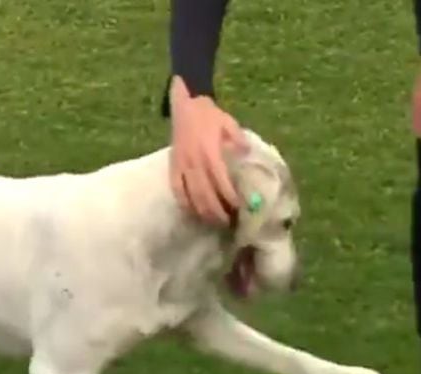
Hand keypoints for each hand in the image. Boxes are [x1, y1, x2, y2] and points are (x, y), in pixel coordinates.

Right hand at [169, 76, 248, 224]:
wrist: (185, 103)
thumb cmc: (209, 115)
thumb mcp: (229, 123)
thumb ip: (238, 140)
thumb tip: (247, 156)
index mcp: (210, 153)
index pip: (221, 182)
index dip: (230, 198)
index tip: (239, 209)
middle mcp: (195, 162)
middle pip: (206, 195)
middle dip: (217, 212)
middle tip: (228, 223)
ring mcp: (182, 166)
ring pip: (192, 196)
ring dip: (203, 212)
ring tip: (214, 222)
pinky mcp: (173, 167)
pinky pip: (177, 190)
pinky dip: (185, 204)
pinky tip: (193, 213)